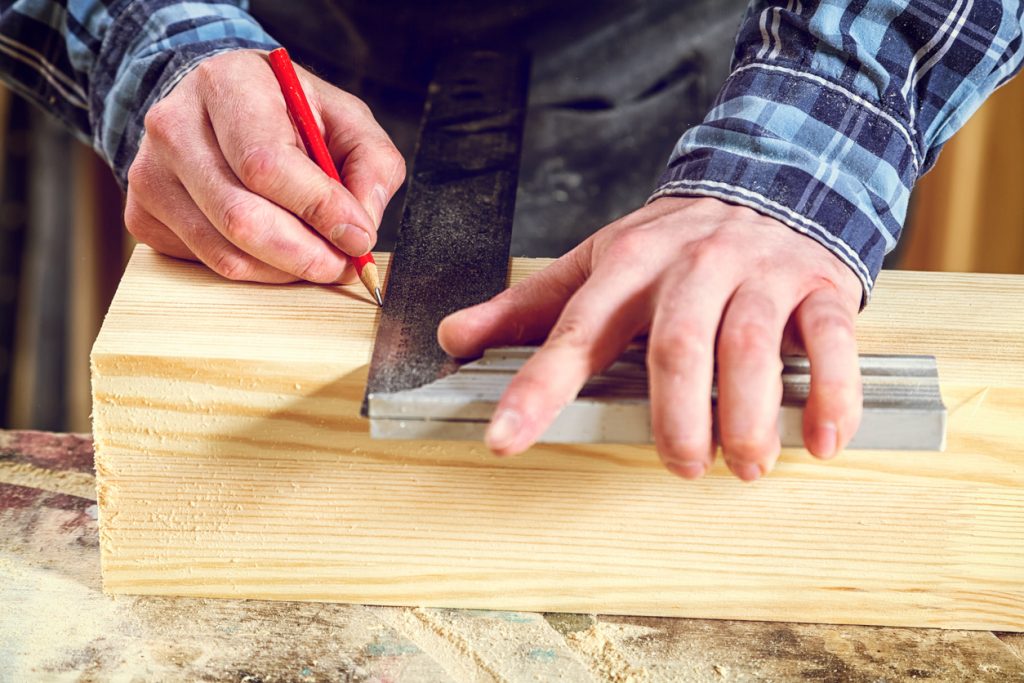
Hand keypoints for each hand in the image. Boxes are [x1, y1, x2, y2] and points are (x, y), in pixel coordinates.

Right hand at [125, 49, 404, 283]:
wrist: (218, 104)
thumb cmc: (287, 112)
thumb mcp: (346, 119)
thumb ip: (371, 165)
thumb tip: (359, 229)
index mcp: (227, 83)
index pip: (266, 163)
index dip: (318, 209)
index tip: (358, 236)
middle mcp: (175, 125)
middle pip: (242, 218)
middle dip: (305, 255)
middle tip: (342, 265)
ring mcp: (150, 173)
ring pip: (226, 253)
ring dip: (284, 270)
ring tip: (316, 256)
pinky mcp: (143, 214)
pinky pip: (207, 265)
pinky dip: (255, 271)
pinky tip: (274, 247)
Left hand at [438, 197, 863, 480]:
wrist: (772, 178)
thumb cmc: (674, 241)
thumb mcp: (596, 262)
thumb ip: (529, 307)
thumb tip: (454, 336)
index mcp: (625, 265)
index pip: (572, 332)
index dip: (536, 390)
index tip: (504, 441)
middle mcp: (690, 267)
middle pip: (677, 346)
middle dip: (677, 417)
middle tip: (682, 466)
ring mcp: (758, 273)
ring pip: (751, 347)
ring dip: (749, 418)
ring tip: (746, 465)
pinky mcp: (817, 285)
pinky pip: (831, 340)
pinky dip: (833, 394)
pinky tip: (823, 440)